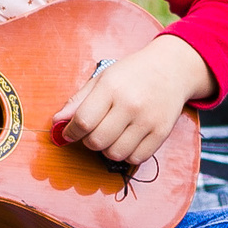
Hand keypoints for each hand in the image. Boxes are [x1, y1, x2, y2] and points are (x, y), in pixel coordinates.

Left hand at [52, 34, 212, 167]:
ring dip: (107, 149)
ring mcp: (148, 121)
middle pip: (97, 141)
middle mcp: (131, 105)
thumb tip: (56, 122)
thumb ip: (78, 101)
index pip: (83, 121)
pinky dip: (126, 154)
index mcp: (112, 88)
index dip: (71, 131)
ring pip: (115, 153)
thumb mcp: (103, 79)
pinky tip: (126, 139)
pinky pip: (135, 158)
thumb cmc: (132, 73)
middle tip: (92, 131)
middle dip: (88, 141)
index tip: (70, 132)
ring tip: (111, 134)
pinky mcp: (161, 133)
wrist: (171, 69)